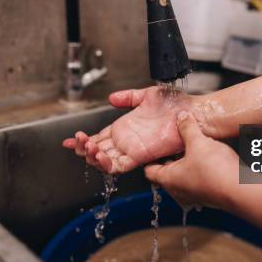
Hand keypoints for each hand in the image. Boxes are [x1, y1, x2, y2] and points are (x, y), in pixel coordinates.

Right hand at [62, 86, 201, 173]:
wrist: (192, 112)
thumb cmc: (175, 104)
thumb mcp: (146, 96)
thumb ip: (128, 97)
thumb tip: (111, 98)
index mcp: (125, 128)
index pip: (99, 137)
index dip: (83, 141)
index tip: (69, 140)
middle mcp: (126, 141)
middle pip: (98, 151)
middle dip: (83, 149)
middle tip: (75, 143)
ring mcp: (133, 149)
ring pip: (106, 161)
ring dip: (92, 156)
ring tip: (85, 147)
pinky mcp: (141, 156)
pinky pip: (120, 165)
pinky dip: (107, 164)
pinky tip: (97, 155)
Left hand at [144, 111, 238, 208]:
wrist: (241, 188)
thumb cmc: (215, 171)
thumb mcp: (198, 142)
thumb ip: (187, 128)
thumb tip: (181, 117)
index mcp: (169, 180)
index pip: (149, 170)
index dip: (150, 157)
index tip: (153, 146)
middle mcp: (179, 191)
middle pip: (167, 172)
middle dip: (171, 157)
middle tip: (173, 142)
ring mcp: (194, 195)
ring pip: (185, 176)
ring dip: (187, 162)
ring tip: (193, 146)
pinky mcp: (209, 194)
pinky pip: (199, 179)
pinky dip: (200, 168)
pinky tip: (209, 156)